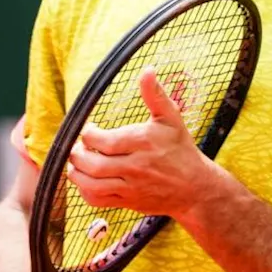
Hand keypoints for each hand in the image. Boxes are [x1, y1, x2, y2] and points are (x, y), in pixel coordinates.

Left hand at [68, 67, 215, 217]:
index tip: (90, 129)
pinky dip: (85, 191)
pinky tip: (87, 180)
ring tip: (78, 162)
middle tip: (78, 147)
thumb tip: (148, 70)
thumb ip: (155, 95)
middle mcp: (136, 166)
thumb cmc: (180, 149)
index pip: (102, 141)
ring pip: (92, 184)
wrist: (194, 187)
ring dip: (77, 173)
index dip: (88, 134)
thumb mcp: (171, 118)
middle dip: (78, 154)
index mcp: (144, 142)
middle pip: (93, 164)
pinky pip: (97, 200)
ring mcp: (131, 187)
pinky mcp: (128, 202)